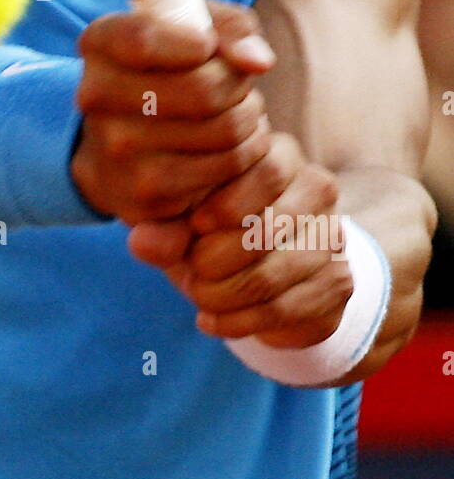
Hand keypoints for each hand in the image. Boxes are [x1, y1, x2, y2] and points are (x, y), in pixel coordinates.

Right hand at [71, 0, 276, 225]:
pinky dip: (243, 157)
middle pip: (203, 89)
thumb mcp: (191, 29)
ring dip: (250, 122)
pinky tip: (227, 148)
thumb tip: (258, 61)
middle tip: (238, 87)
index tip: (210, 46)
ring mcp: (117, 151)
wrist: (117, 146)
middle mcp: (97, 97)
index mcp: (100, 43)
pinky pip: (225, 171)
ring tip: (237, 116)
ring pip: (224, 132)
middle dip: (239, 85)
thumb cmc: (168, 70)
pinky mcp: (144, 195)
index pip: (145, 39)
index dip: (197, 43)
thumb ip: (231, 28)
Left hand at [129, 132, 352, 348]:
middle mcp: (317, 191)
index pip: (269, 172)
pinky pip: (285, 309)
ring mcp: (333, 238)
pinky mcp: (338, 282)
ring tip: (197, 296)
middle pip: (268, 230)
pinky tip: (210, 320)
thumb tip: (141, 242)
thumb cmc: (211, 227)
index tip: (196, 226)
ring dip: (223, 295)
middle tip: (190, 271)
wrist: (257, 267)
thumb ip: (163, 226)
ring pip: (273, 275)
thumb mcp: (182, 219)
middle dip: (216, 260)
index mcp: (280, 157)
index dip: (229, 204)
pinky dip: (238, 322)